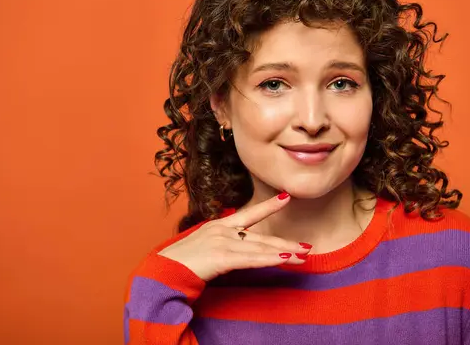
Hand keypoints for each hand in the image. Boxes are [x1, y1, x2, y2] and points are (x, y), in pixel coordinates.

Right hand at [157, 192, 310, 280]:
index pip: (248, 215)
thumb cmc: (179, 263)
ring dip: (284, 252)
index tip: (285, 198)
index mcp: (217, 226)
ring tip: (303, 255)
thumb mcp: (200, 248)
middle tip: (306, 245)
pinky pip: (252, 259)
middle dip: (285, 242)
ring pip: (260, 248)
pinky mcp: (222, 257)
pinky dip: (270, 259)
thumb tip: (231, 251)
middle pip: (261, 237)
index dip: (268, 207)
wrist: (163, 271)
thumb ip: (218, 246)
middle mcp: (222, 230)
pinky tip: (284, 259)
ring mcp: (223, 242)